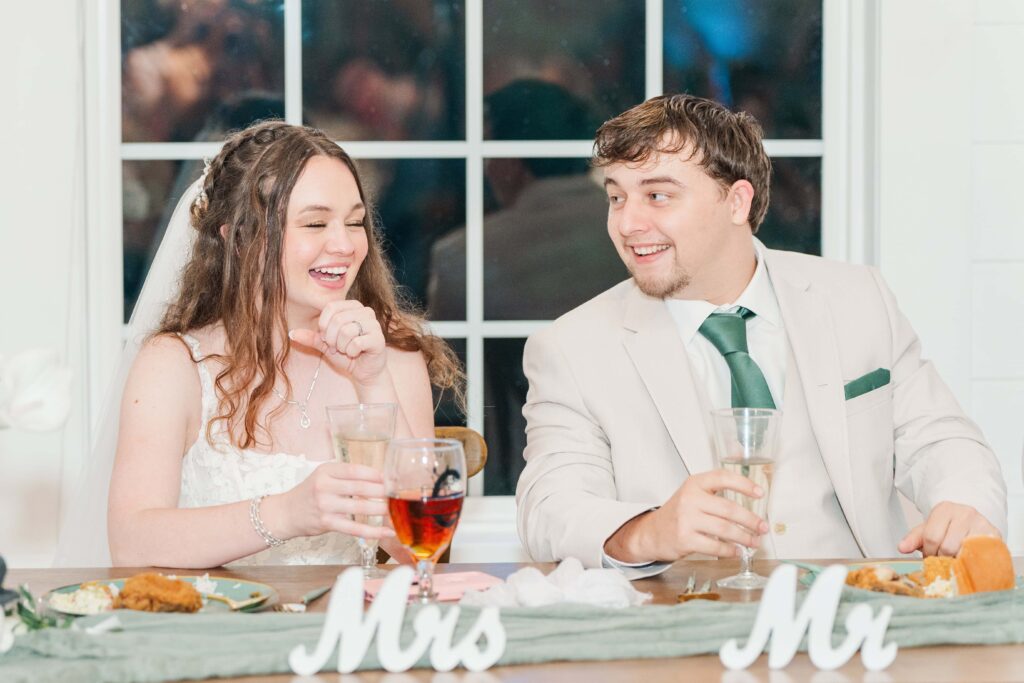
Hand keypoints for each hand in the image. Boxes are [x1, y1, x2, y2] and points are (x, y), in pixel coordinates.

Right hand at [273, 462, 396, 540]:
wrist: (285, 513)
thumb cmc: (309, 493)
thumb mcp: (324, 476)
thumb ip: (346, 476)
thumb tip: (379, 478)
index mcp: (326, 471)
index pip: (355, 470)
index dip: (376, 474)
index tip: (391, 478)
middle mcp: (325, 486)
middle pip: (361, 487)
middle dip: (383, 491)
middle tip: (399, 494)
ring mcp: (325, 506)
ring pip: (360, 507)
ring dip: (382, 509)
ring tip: (396, 510)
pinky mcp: (327, 523)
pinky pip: (355, 528)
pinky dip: (373, 531)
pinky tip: (387, 532)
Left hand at [289, 300, 386, 386]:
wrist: (364, 372)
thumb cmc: (346, 355)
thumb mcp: (325, 345)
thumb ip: (311, 337)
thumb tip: (291, 333)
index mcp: (352, 306)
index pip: (330, 307)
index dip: (324, 326)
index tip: (327, 338)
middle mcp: (365, 311)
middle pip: (338, 319)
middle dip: (332, 338)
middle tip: (336, 348)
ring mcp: (374, 324)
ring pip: (347, 331)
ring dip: (342, 346)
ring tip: (347, 350)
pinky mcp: (379, 338)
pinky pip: (357, 342)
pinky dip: (351, 352)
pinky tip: (356, 354)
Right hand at [604, 469, 769, 562]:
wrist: (653, 532)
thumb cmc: (678, 513)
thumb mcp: (693, 493)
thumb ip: (716, 492)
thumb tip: (750, 499)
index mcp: (694, 483)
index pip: (722, 477)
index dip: (744, 484)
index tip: (760, 493)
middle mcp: (690, 499)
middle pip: (728, 509)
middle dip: (750, 520)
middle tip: (762, 527)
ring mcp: (686, 519)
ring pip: (724, 529)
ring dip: (744, 537)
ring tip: (754, 541)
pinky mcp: (685, 539)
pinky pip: (715, 547)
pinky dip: (730, 551)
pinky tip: (737, 551)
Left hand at [898, 502, 999, 556]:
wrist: (973, 521)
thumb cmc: (948, 527)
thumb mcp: (929, 528)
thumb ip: (914, 538)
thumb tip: (901, 548)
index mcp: (944, 509)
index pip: (931, 537)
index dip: (928, 552)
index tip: (930, 556)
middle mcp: (965, 513)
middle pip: (947, 547)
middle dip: (941, 559)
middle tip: (943, 560)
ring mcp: (982, 524)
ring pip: (964, 554)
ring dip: (956, 562)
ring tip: (954, 559)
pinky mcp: (995, 535)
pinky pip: (980, 556)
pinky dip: (971, 562)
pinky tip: (968, 561)